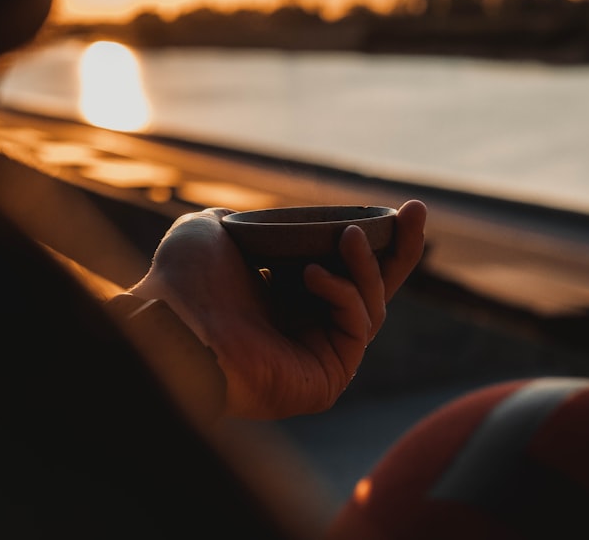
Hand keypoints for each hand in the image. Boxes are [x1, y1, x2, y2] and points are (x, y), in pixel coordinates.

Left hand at [129, 200, 426, 419]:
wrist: (171, 323)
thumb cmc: (183, 280)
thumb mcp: (214, 227)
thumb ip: (250, 220)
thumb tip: (268, 219)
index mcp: (283, 297)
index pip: (344, 270)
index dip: (374, 242)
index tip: (399, 210)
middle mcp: (305, 327)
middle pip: (375, 289)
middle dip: (401, 250)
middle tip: (418, 213)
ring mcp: (319, 354)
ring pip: (372, 305)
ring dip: (366, 266)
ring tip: (348, 237)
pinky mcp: (328, 378)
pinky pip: (357, 326)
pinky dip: (344, 294)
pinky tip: (312, 275)